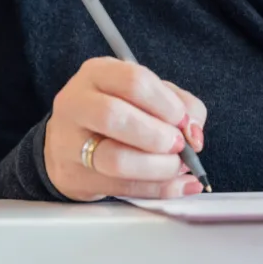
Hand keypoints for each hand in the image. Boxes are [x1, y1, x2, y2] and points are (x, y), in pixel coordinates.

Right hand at [44, 57, 206, 201]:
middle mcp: (76, 104)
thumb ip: (179, 105)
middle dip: (158, 135)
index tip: (183, 121)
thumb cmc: (118, 112)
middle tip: (179, 146)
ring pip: (116, 159)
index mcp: (97, 74)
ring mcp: (69, 144)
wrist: (70, 142)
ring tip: (177, 166)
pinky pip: (121, 188)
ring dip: (158, 167)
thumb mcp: (147, 94)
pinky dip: (157, 189)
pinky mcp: (74, 178)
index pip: (134, 81)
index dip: (166, 104)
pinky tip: (178, 186)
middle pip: (115, 117)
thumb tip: (193, 134)